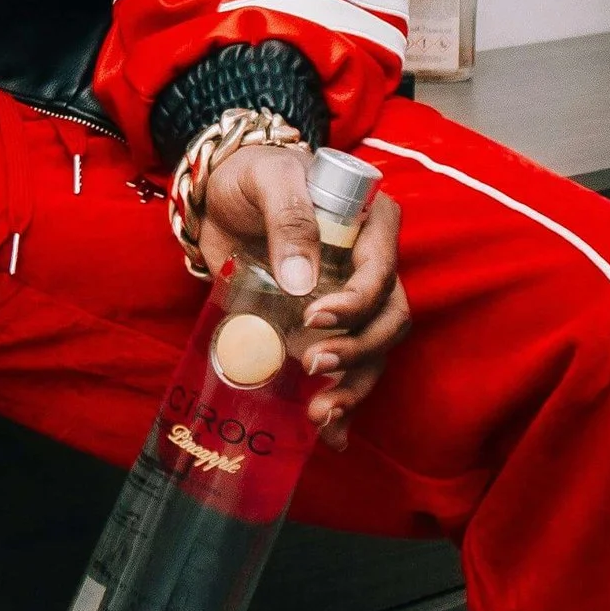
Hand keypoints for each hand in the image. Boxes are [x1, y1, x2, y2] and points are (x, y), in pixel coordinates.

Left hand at [200, 142, 407, 450]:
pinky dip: (343, 406)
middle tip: (313, 366)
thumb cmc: (252, 177)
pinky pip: (348, 370)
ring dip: (355, 387)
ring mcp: (352, 301)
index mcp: (369, 222)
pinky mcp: (327, 329)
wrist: (221, 197)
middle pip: (388, 319)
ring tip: (321, 415)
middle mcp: (370, 266)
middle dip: (358, 351)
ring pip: (375, 352)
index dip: (356, 301)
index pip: (381, 269)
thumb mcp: (268, 180)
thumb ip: (289, 218)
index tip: (314, 318)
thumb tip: (302, 282)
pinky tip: (332, 434)